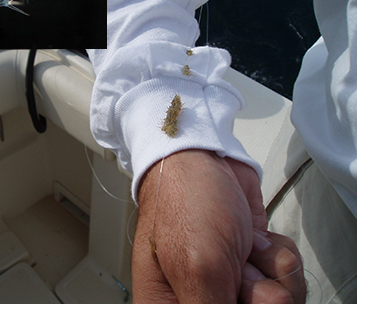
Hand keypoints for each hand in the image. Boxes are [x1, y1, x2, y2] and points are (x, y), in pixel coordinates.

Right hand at [131, 149, 303, 302]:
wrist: (201, 157)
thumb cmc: (183, 201)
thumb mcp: (198, 268)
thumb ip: (213, 313)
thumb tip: (225, 315)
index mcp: (171, 310)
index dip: (232, 308)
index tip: (230, 290)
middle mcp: (201, 301)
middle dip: (257, 294)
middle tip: (235, 267)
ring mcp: (230, 285)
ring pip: (279, 304)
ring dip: (269, 270)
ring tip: (241, 246)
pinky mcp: (251, 266)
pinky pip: (285, 277)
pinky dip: (276, 254)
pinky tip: (252, 238)